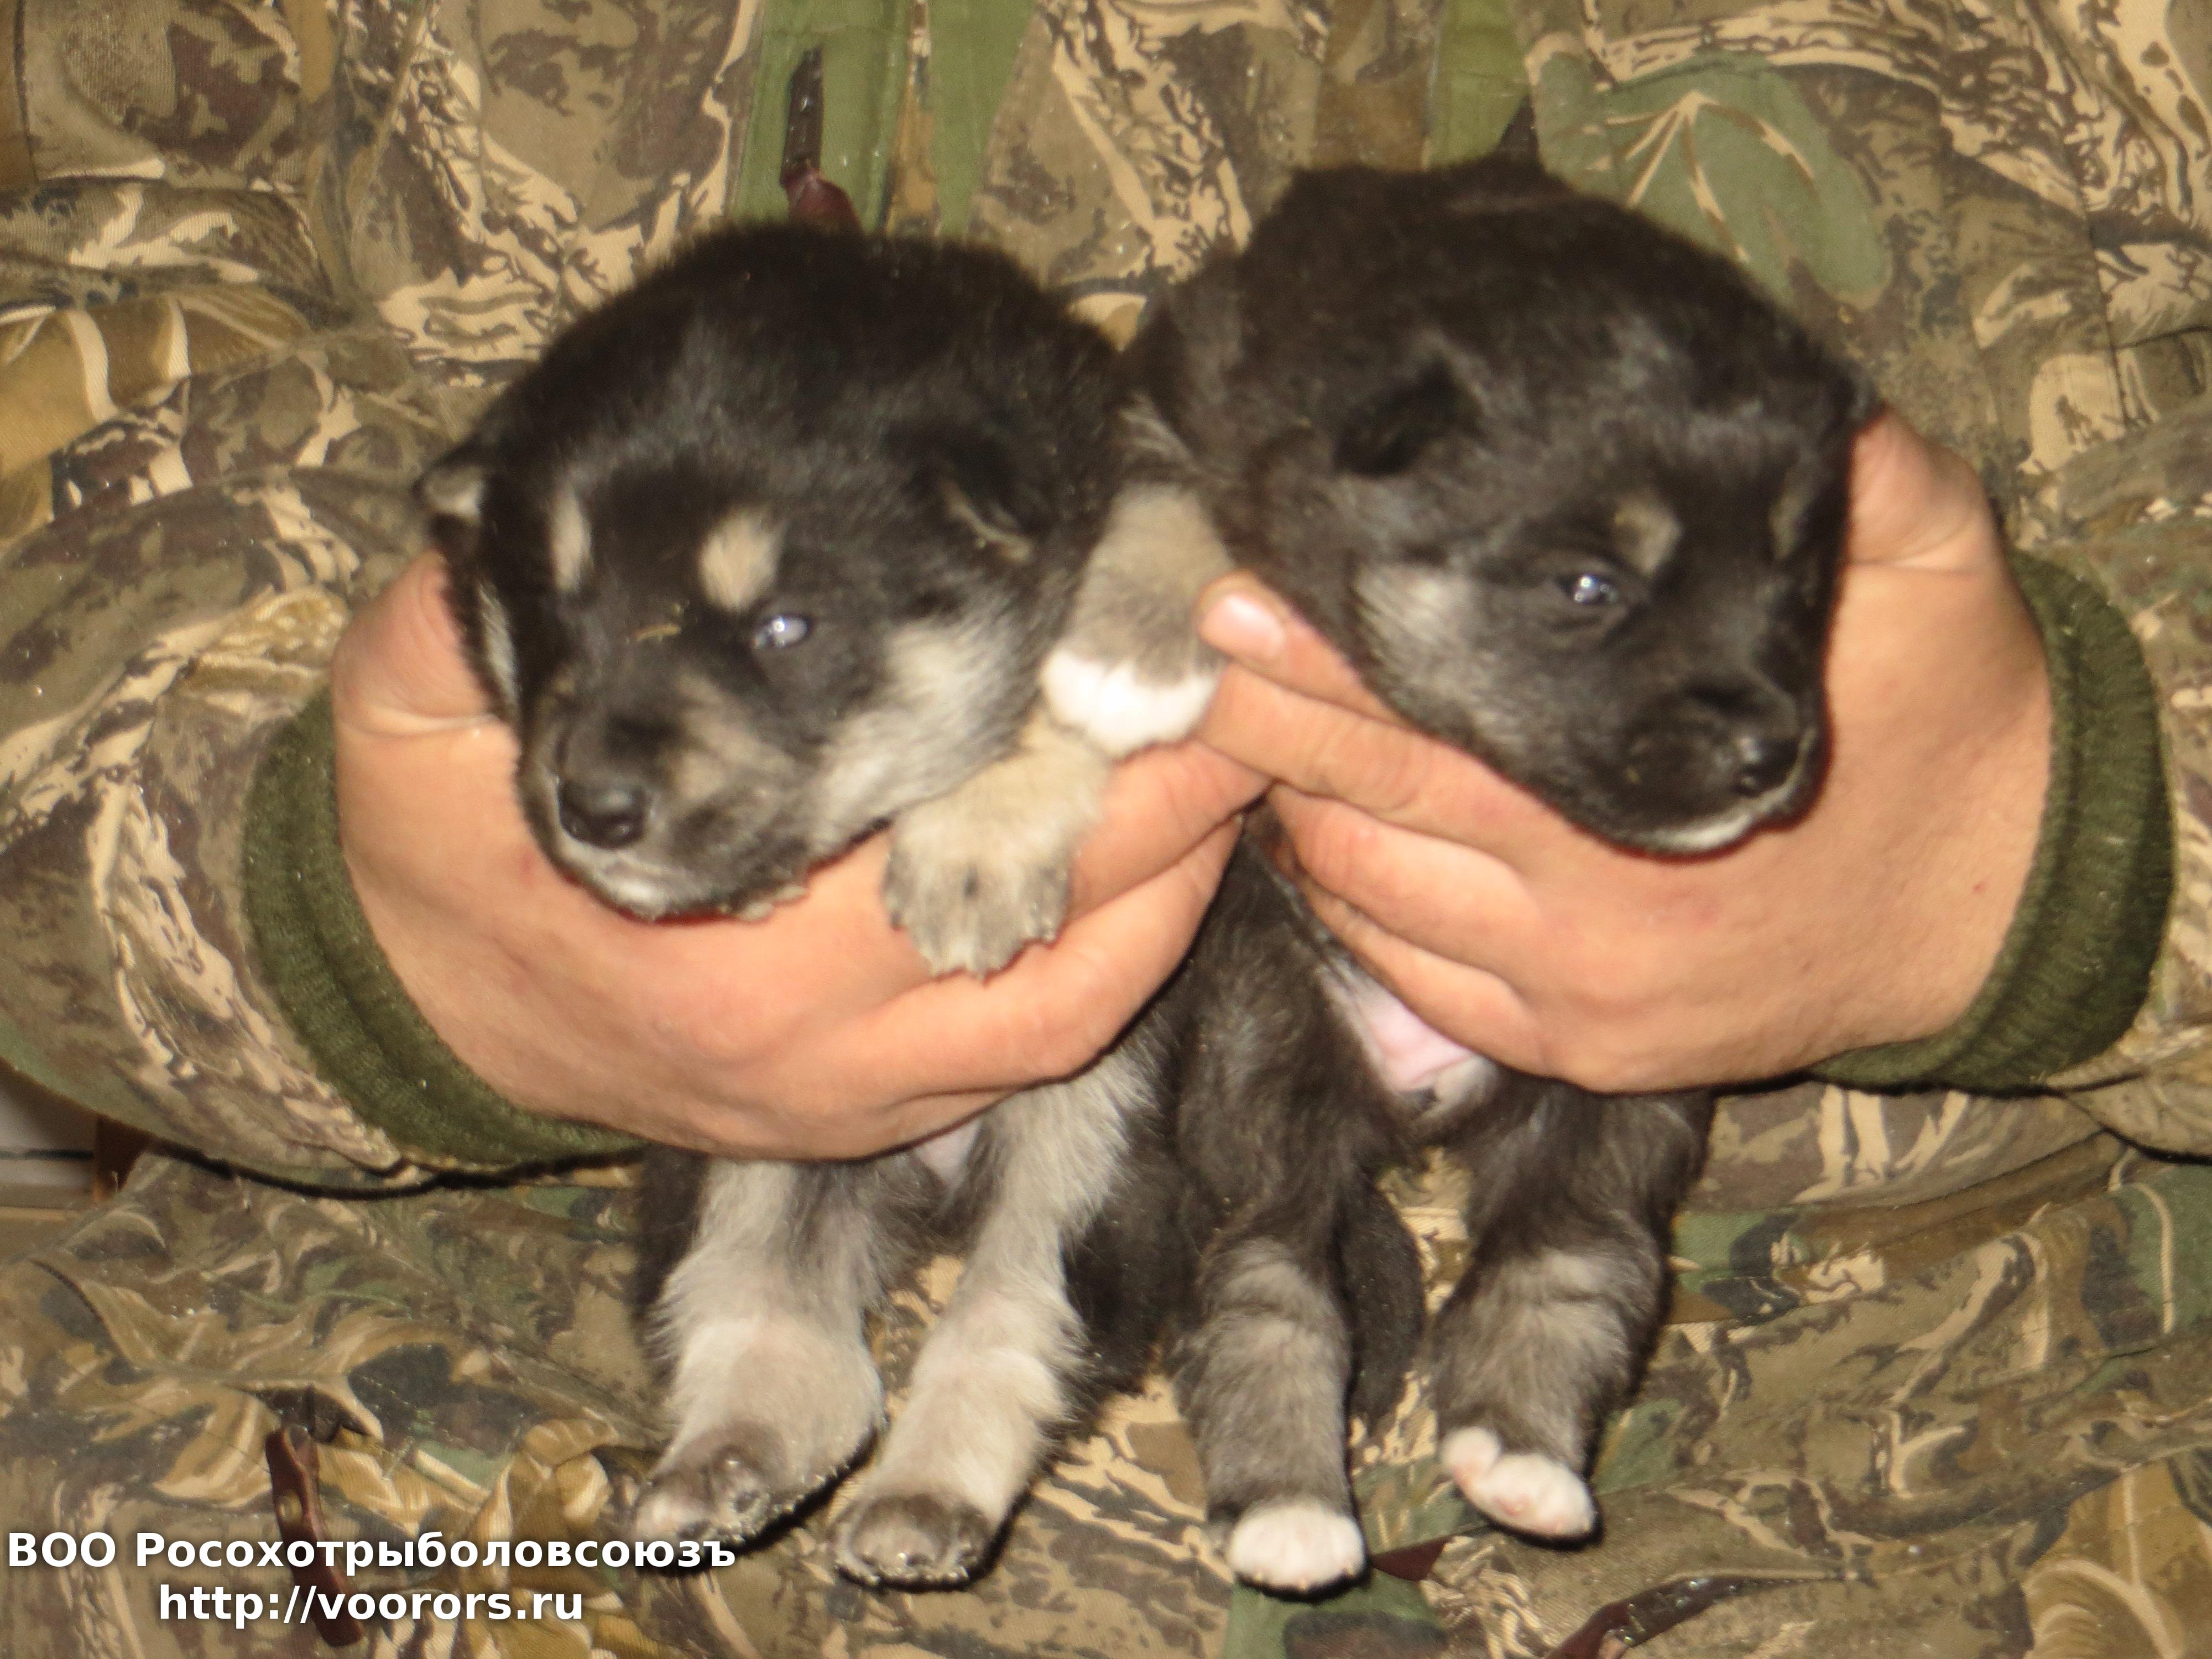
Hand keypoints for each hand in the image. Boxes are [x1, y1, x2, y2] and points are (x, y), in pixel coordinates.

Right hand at [333, 555, 1259, 1159]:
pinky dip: (1120, 961)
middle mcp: (815, 1044)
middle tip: (1251, 686)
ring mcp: (853, 1098)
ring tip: (1231, 761)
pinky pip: (1035, 1059)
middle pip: (1059, 929)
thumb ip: (476, 619)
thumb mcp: (407, 713)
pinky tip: (1161, 866)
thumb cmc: (426, 850)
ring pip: (1076, 1010)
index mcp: (722, 943)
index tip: (1161, 646)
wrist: (410, 1008)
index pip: (952, 837)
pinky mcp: (864, 1118)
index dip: (1078, 745)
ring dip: (1173, 887)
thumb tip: (538, 503)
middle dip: (1169, 806)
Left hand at [1193, 412, 2050, 1092]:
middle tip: (1198, 653)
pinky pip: (1408, 982)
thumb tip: (1772, 391)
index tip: (1227, 601)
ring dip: (1297, 816)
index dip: (1312, 667)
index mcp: (1649, 794)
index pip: (1426, 724)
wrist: (2000, 906)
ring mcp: (1575, 997)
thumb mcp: (1936, 565)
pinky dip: (1350, 908)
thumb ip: (1853, 477)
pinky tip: (1330, 834)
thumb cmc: (1949, 720)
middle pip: (1365, 812)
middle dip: (1263, 733)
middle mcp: (1592, 912)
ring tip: (1260, 731)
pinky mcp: (1576, 1052)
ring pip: (1364, 901)